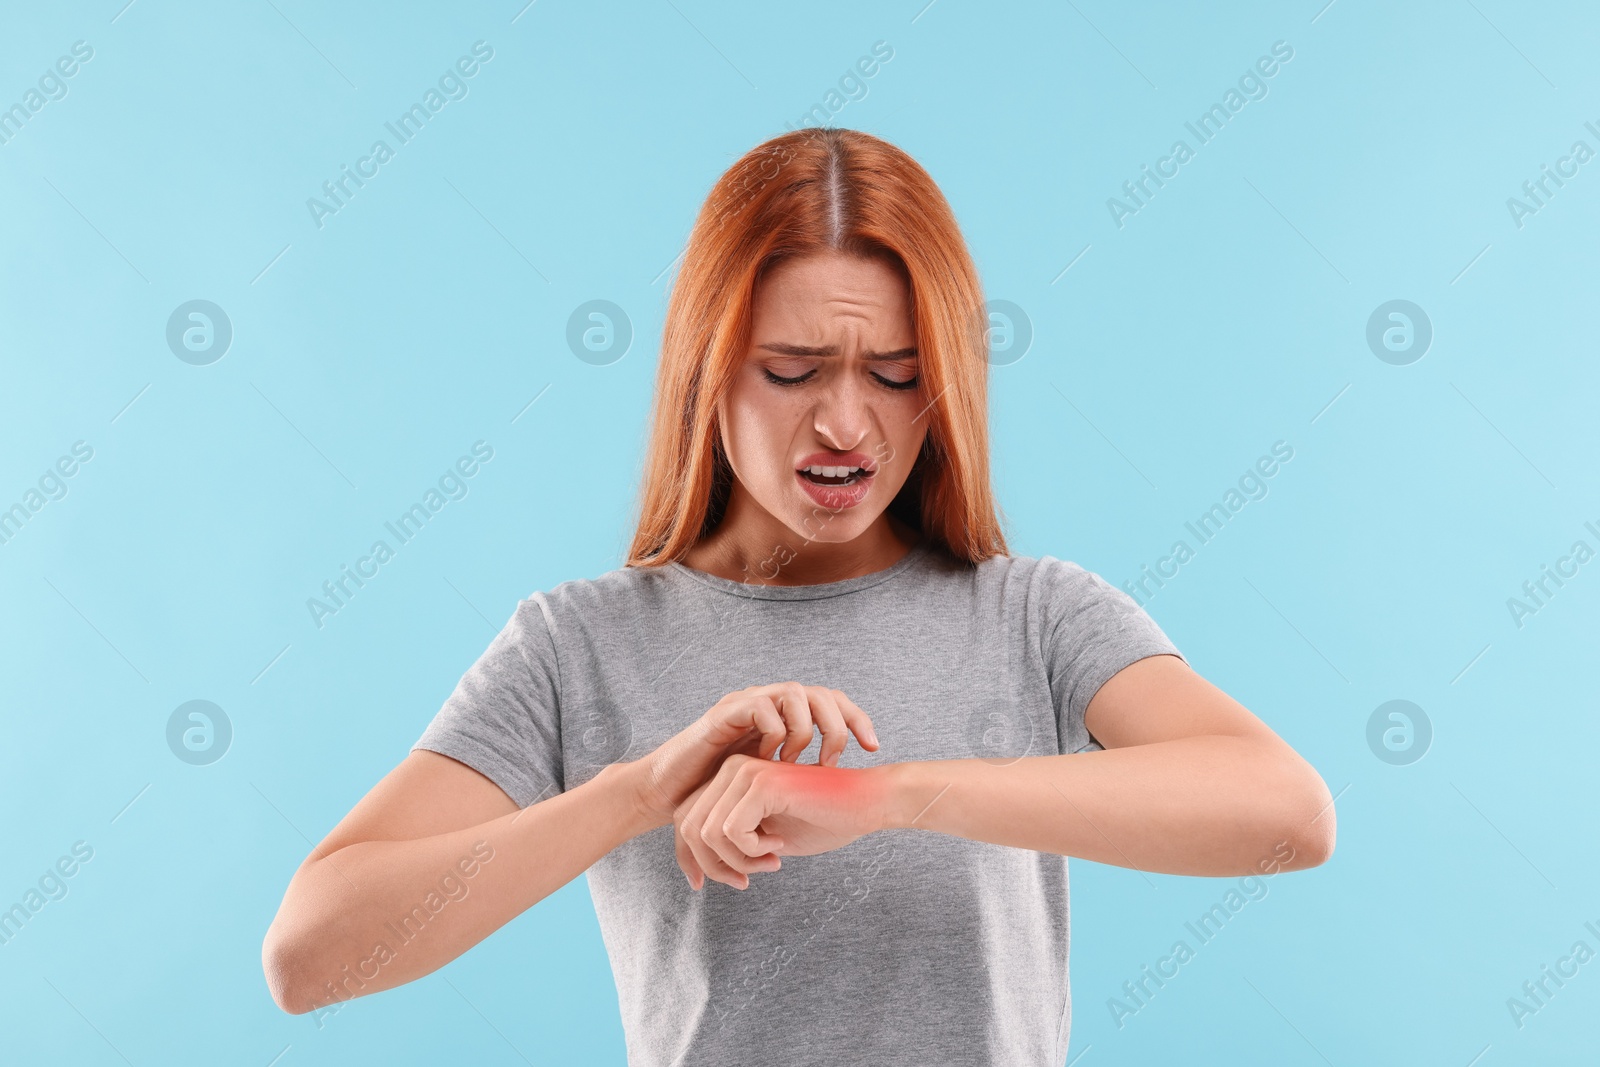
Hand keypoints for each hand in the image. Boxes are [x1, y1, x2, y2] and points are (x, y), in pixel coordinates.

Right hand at [627, 683, 878, 827]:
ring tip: (798, 765)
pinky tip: (770, 761)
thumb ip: (802, 783)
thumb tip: (844, 796)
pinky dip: (775, 732)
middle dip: (839, 724)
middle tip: (835, 762)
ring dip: (805, 730)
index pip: (832, 702)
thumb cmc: (720, 796)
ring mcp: (747, 704)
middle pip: (820, 692)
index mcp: (785, 717)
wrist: (671, 794)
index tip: (873, 749)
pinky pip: (762, 707)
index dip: (857, 719)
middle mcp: (769, 703)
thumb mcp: (772, 788)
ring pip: (795, 693)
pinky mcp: (725, 712)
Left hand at [674, 753, 889, 890]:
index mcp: (729, 778)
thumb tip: (696, 868)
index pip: (685, 822)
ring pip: (707, 833)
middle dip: (715, 865)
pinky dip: (752, 852)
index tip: (731, 880)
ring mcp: (744, 771)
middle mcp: (731, 768)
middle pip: (688, 828)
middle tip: (749, 879)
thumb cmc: (823, 820)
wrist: (867, 804)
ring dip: (738, 861)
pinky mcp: (761, 783)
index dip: (696, 860)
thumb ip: (732, 844)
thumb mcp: (765, 838)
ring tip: (771, 860)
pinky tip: (780, 846)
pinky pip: (731, 832)